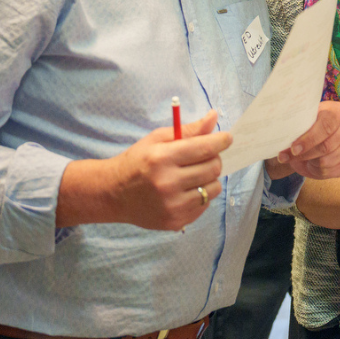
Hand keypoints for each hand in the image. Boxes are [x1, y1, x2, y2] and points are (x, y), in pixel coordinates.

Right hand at [105, 110, 229, 230]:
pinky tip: (185, 190)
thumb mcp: (157, 140)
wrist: (112, 194)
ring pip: (213, 188)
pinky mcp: (176, 221)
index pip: (204, 148)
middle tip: (204, 157)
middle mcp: (167, 183)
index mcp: (161, 158)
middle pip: (213, 168)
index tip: (227, 138)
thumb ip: (188, 130)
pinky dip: (201, 195)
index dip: (221, 141)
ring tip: (193, 175)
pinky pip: (205, 205)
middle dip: (213, 159)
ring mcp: (172, 206)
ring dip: (209, 179)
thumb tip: (214, 117)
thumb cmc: (136, 162)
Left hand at [271, 101, 339, 179]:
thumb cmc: (306, 126)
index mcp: (336, 110)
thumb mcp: (302, 121)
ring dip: (311, 163)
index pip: (325, 127)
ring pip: (328, 161)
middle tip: (288, 157)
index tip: (293, 149)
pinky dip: (318, 171)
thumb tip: (280, 137)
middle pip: (327, 146)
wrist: (317, 134)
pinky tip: (312, 164)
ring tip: (302, 158)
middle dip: (305, 154)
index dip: (309, 139)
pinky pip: (333, 171)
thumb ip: (295, 126)